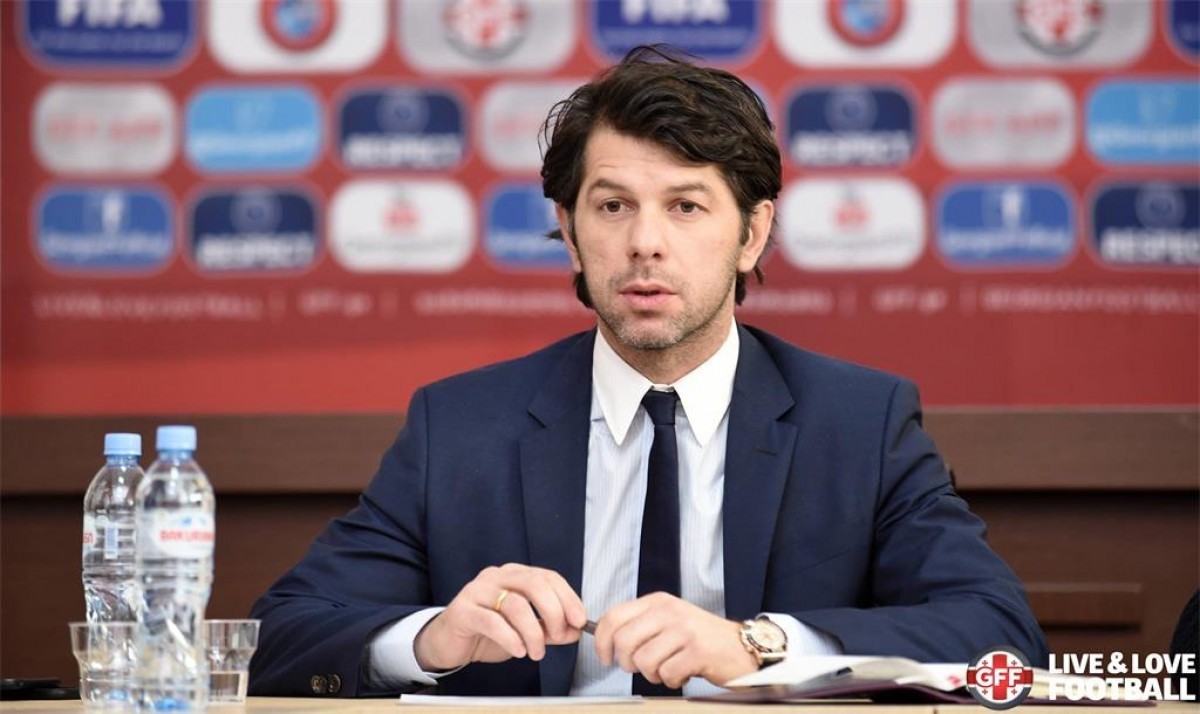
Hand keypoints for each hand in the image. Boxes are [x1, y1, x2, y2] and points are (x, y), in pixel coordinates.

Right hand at [414, 564, 587, 671]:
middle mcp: (496, 577)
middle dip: (554, 611)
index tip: (580, 620)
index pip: (547, 577)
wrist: (448, 643)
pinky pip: (492, 621)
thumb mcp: (525, 631)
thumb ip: (550, 629)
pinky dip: (511, 637)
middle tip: (559, 635)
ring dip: (533, 631)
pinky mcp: (462, 611)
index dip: (568, 597)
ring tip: (536, 652)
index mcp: (514, 575)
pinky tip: (519, 650)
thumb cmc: (487, 633)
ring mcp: (477, 591)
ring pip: (515, 604)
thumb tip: (576, 630)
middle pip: (533, 584)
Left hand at [594, 592, 757, 688]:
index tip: (605, 657)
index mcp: (658, 602)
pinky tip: (684, 672)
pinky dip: (672, 680)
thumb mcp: (668, 622)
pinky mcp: (698, 651)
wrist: (742, 648)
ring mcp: (684, 629)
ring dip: (653, 674)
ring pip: (643, 661)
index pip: (613, 616)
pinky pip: (666, 674)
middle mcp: (669, 611)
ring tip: (669, 668)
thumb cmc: (701, 640)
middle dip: (627, 663)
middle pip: (624, 641)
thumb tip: (606, 641)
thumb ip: (640, 626)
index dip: (601, 641)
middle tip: (641, 668)